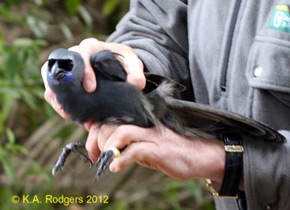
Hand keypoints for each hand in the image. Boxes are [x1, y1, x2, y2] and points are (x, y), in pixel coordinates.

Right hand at [41, 38, 145, 119]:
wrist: (117, 64)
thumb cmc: (123, 61)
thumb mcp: (133, 64)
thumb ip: (137, 72)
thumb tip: (136, 85)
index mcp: (91, 47)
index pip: (82, 54)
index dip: (84, 71)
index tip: (91, 89)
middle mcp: (75, 54)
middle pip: (60, 66)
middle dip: (65, 87)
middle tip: (73, 106)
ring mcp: (67, 66)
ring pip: (52, 78)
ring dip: (57, 96)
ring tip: (68, 114)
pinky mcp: (64, 78)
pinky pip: (52, 87)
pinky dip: (56, 100)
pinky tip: (68, 114)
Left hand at [86, 123, 225, 181]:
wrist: (194, 155)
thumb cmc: (166, 152)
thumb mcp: (142, 147)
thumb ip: (125, 144)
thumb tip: (104, 147)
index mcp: (137, 124)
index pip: (110, 120)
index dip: (95, 131)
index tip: (90, 148)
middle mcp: (143, 126)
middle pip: (112, 124)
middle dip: (97, 140)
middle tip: (94, 157)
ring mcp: (151, 136)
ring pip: (122, 132)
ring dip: (108, 147)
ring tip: (104, 160)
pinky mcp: (159, 148)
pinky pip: (136, 150)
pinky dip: (123, 159)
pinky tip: (116, 168)